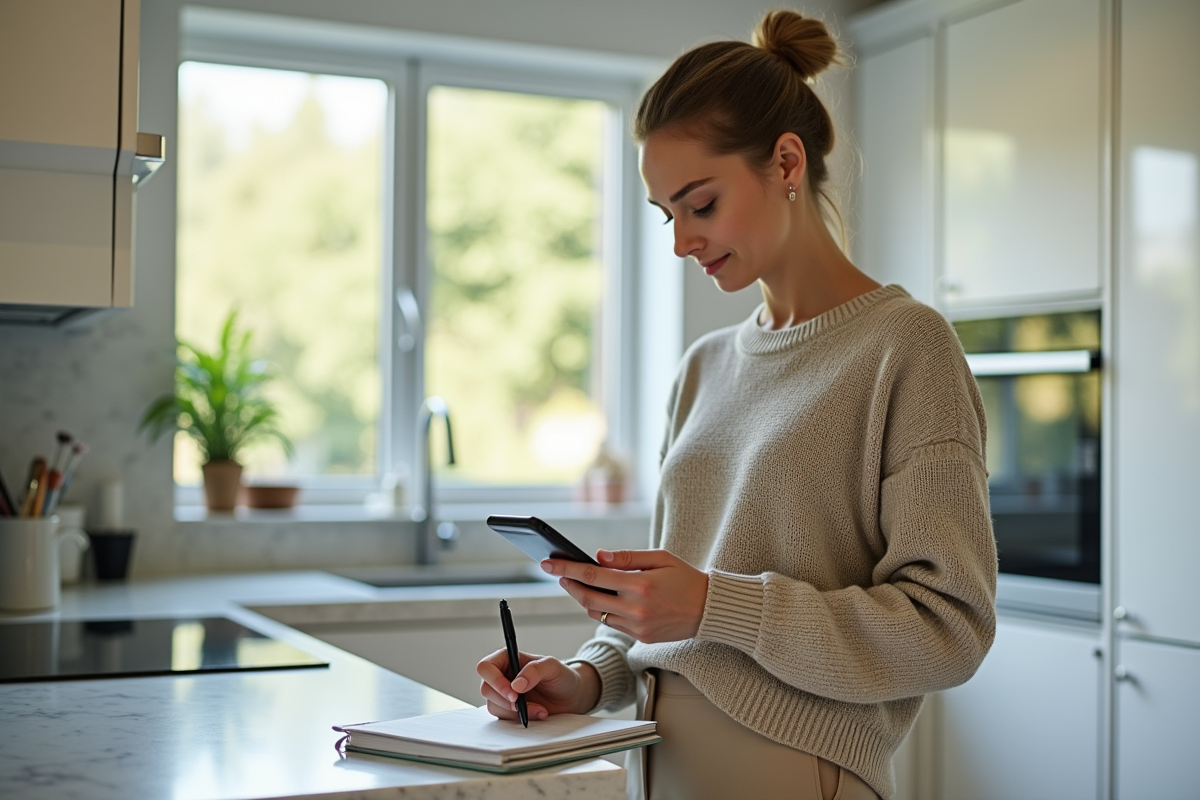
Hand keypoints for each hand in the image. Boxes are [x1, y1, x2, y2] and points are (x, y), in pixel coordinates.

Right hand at [476, 649, 600, 720]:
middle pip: (486, 688)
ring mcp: (504, 694)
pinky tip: (537, 715)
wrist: (572, 697)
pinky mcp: (509, 710)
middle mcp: (502, 676)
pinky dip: (519, 719)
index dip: (494, 680)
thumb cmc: (562, 677)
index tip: (512, 692)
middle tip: (523, 705)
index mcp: (508, 659)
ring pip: (493, 706)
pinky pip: (504, 718)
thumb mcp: (553, 667)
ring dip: (515, 712)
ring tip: (539, 710)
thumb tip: (516, 684)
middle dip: (505, 700)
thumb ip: (535, 670)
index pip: (486, 666)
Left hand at [543, 549, 709, 642]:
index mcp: (641, 585)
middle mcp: (636, 609)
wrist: (709, 610)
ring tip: (576, 584)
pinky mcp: (640, 638)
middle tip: (558, 573)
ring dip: (583, 599)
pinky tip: (599, 598)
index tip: (548, 563)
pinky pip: (611, 623)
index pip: (593, 575)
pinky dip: (601, 610)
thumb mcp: (660, 558)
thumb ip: (627, 557)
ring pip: (597, 614)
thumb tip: (598, 556)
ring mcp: (637, 627)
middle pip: (589, 599)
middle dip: (569, 585)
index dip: (567, 569)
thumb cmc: (685, 578)